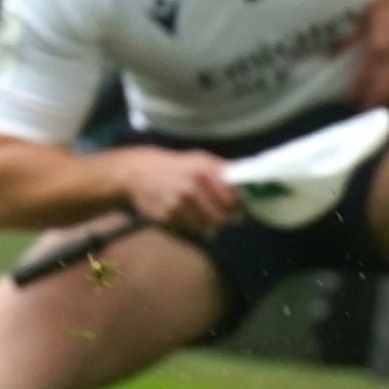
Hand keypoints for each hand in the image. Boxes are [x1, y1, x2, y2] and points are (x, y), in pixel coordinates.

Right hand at [115, 147, 240, 236]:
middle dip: (229, 219)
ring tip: (213, 219)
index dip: (240, 206)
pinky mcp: (166, 218)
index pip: (232, 199)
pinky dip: (195, 227)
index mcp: (204, 171)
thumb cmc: (177, 165)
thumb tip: (249, 178)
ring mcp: (177, 205)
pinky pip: (189, 229)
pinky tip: (194, 219)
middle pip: (221, 216)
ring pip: (206, 226)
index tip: (242, 208)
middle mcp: (191, 188)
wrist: (139, 173)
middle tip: (231, 218)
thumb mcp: (201, 159)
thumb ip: (224, 169)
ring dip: (213, 226)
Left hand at [350, 0, 388, 108]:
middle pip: (383, 90)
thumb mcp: (367, 14)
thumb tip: (331, 52)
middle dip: (372, 104)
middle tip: (363, 113)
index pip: (364, 79)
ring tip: (380, 110)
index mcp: (379, 47)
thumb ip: (350, 36)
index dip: (356, 93)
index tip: (347, 102)